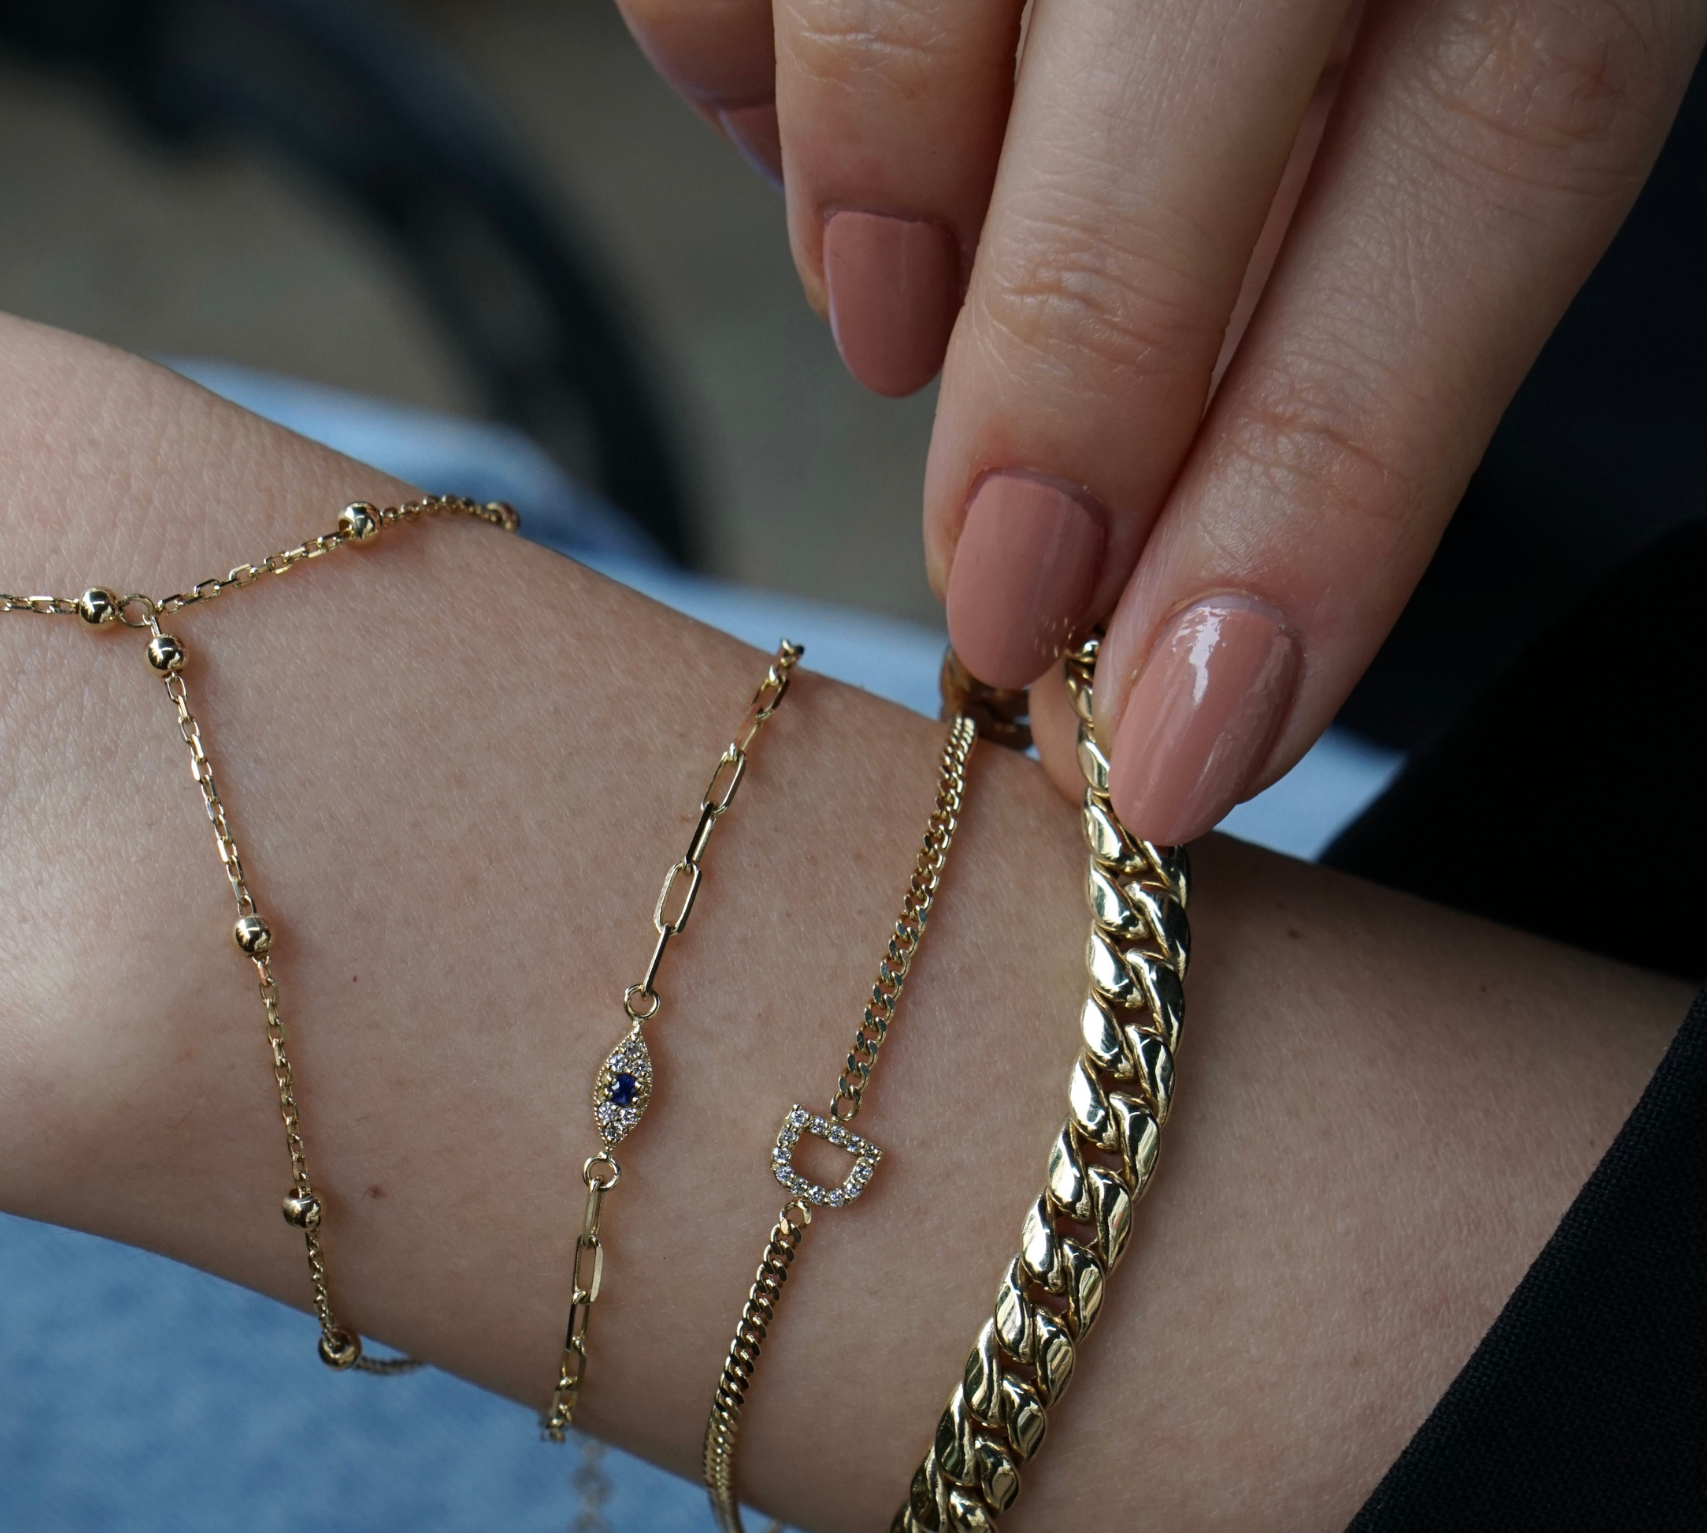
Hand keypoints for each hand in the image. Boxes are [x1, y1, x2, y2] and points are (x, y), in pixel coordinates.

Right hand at [618, 0, 1705, 835]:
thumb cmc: (1329, 1)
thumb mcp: (1398, 110)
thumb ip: (1320, 332)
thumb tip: (1175, 671)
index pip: (1506, 142)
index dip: (1327, 483)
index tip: (1173, 745)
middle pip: (1194, 29)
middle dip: (1070, 375)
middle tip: (1002, 602)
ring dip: (876, 201)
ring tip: (893, 328)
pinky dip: (739, 77)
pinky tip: (816, 144)